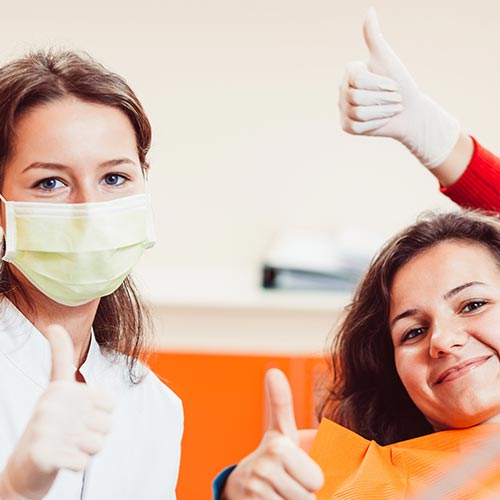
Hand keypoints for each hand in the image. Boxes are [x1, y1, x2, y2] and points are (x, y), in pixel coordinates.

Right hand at [0, 325, 114, 499]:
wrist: (24, 470)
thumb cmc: (52, 429)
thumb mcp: (57, 392)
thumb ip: (61, 361)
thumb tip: (53, 326)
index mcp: (60, 388)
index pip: (110, 402)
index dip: (102, 414)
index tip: (72, 393)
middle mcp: (52, 403)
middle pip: (107, 424)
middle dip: (95, 436)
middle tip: (71, 436)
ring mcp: (46, 428)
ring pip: (98, 443)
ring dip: (86, 451)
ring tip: (67, 447)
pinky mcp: (44, 454)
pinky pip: (84, 462)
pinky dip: (76, 465)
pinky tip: (61, 461)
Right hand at [221, 368, 323, 499]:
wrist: (242, 485)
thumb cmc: (272, 455)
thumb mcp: (280, 430)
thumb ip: (282, 402)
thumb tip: (272, 371)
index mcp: (278, 446)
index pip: (317, 480)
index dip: (312, 478)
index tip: (296, 468)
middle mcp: (264, 467)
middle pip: (309, 497)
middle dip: (304, 495)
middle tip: (288, 482)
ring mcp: (255, 490)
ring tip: (279, 493)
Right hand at [339, 7, 459, 167]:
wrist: (409, 111)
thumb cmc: (400, 83)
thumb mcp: (387, 59)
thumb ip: (374, 38)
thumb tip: (369, 10)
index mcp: (349, 72)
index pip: (358, 80)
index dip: (379, 84)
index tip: (394, 84)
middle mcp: (342, 90)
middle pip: (357, 97)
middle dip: (382, 99)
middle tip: (395, 99)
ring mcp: (343, 110)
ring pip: (358, 113)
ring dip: (381, 112)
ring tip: (391, 109)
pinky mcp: (346, 127)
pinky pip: (357, 126)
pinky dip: (375, 124)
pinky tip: (382, 120)